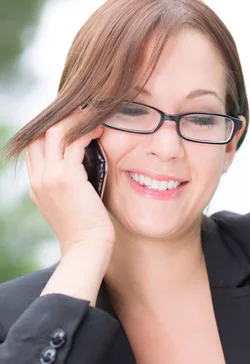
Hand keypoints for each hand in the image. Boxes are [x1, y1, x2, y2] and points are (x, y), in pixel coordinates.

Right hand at [25, 109, 114, 255]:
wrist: (87, 250)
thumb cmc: (86, 232)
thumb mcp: (70, 207)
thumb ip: (69, 188)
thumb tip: (84, 170)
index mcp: (37, 187)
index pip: (34, 148)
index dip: (50, 132)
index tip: (72, 124)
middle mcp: (38, 179)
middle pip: (38, 135)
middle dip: (59, 119)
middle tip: (82, 112)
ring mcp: (50, 177)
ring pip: (54, 132)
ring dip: (74, 120)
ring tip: (92, 116)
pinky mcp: (67, 177)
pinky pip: (74, 142)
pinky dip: (86, 131)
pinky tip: (100, 130)